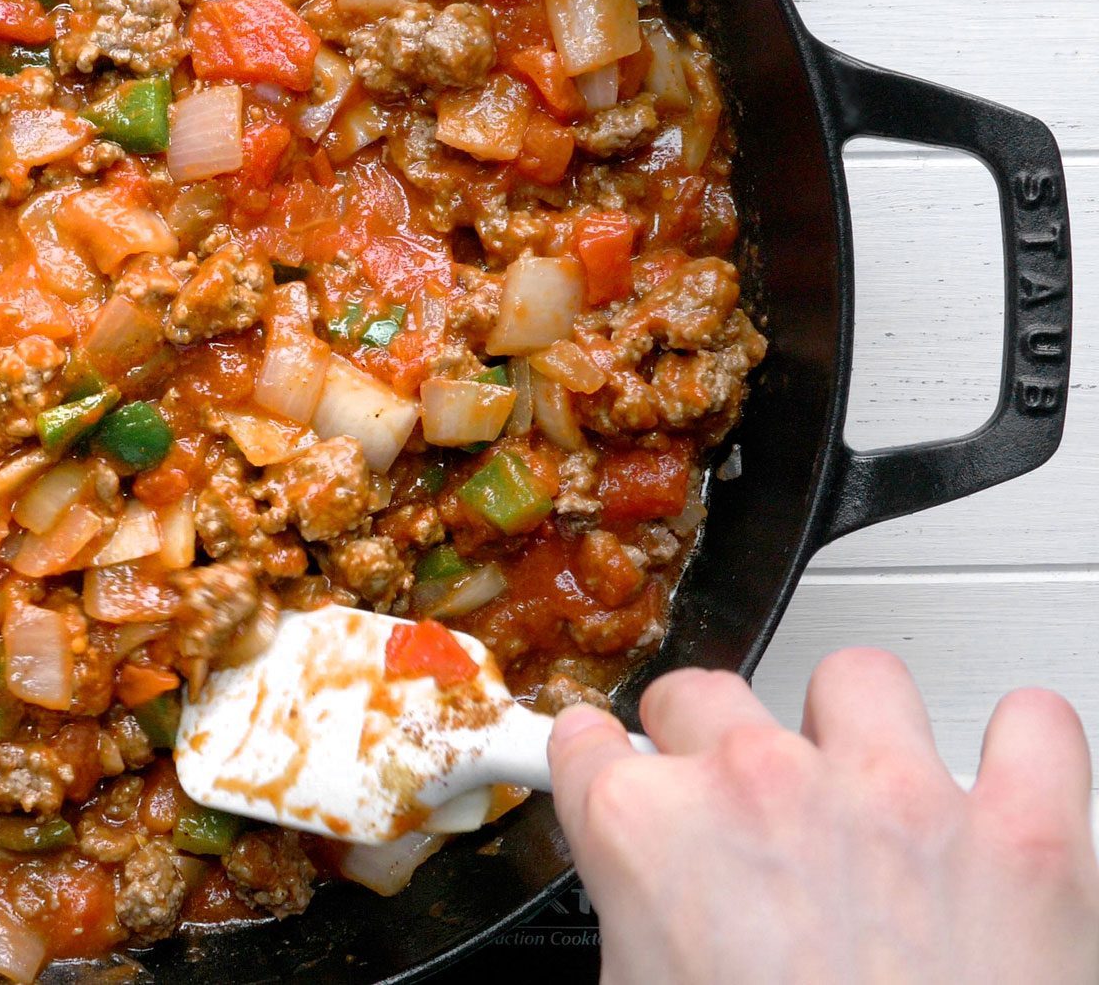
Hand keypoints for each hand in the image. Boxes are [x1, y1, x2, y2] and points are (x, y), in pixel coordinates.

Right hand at [548, 650, 1098, 983]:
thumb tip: (657, 936)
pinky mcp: (1024, 830)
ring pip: (856, 679)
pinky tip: (1003, 784)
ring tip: (867, 792)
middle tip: (738, 818)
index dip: (601, 772)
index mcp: (646, 833)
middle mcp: (758, 785)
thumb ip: (637, 938)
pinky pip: (1035, 726)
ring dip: (854, 727)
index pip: (583, 740)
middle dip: (708, 745)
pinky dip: (1024, 750)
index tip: (620, 789)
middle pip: (701, 694)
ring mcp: (894, 794)